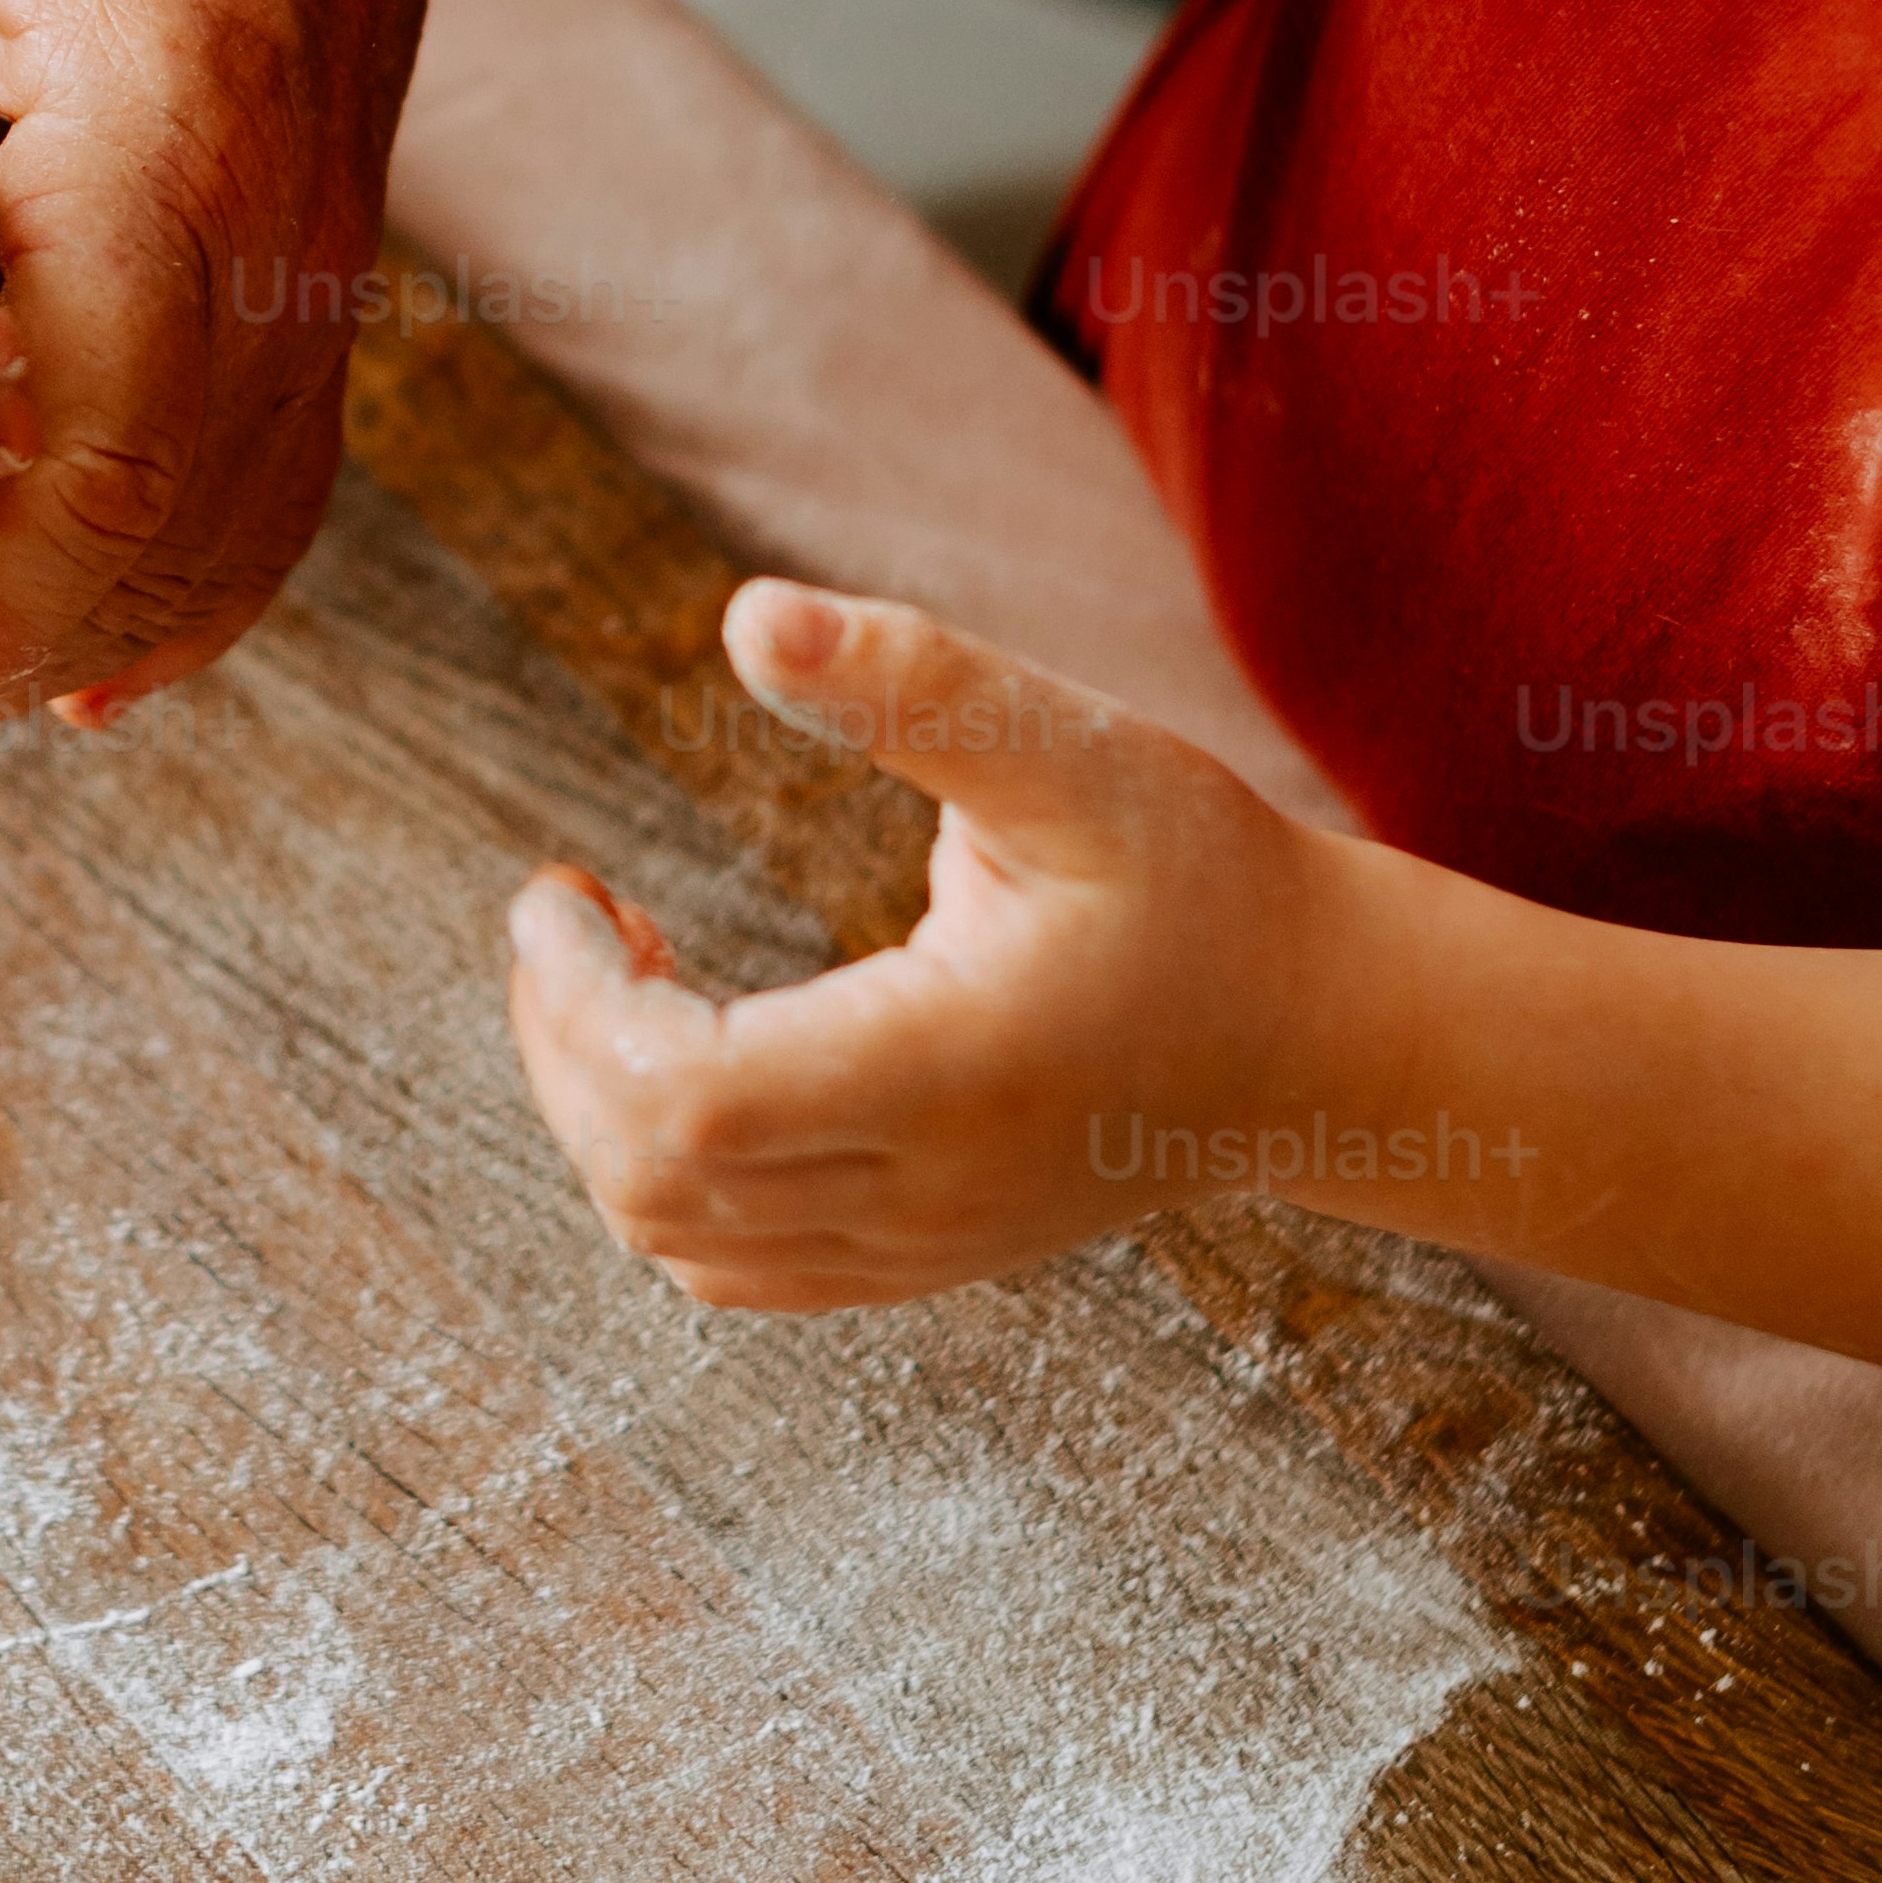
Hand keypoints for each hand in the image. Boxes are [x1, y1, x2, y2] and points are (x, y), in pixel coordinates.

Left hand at [0, 0, 432, 747]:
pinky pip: (262, 492)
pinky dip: (163, 594)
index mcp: (162, 151)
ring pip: (221, 542)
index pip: (100, 449)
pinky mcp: (309, 289)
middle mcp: (272, 249)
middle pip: (161, 540)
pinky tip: (57, 662)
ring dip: (63, 641)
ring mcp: (315, 282)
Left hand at [506, 583, 1358, 1306]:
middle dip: (563, 1044)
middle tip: (575, 914)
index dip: (576, 1008)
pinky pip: (733, 1264)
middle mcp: (925, 1189)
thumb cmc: (1202, 879)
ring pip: (675, 1236)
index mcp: (950, 1073)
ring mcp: (919, 1245)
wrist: (1319, 1038)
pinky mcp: (918, 1259)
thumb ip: (917, 686)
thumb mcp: (1077, 756)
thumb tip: (753, 618)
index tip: (561, 892)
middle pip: (650, 1180)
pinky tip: (687, 1050)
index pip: (687, 1103)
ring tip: (625, 968)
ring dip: (599, 1108)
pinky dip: (660, 1173)